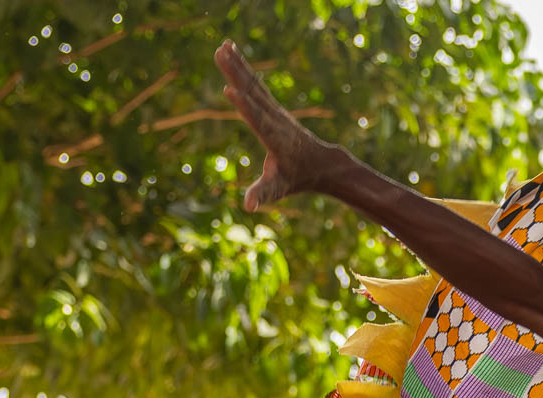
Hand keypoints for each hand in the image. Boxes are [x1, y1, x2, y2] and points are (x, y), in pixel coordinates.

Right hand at [213, 39, 344, 210]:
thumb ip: (263, 194)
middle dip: (238, 74)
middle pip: (253, 94)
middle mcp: (274, 119)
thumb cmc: (296, 178)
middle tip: (221, 54)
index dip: (245, 106)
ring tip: (223, 45)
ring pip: (254, 85)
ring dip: (239, 65)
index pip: (258, 120)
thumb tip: (248, 206)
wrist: (320, 164)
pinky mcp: (271, 106)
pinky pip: (255, 84)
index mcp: (274, 138)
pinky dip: (244, 68)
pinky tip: (233, 51)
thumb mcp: (278, 188)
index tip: (231, 90)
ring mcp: (274, 110)